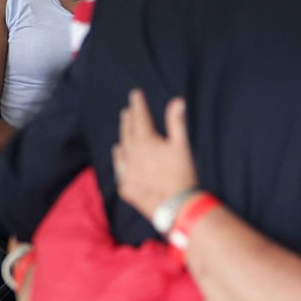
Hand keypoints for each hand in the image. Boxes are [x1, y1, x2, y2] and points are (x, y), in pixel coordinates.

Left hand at [111, 89, 197, 220]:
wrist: (175, 206)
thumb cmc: (181, 175)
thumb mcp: (182, 146)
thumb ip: (177, 122)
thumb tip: (177, 100)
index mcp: (146, 142)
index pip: (140, 118)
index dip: (138, 104)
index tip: (135, 94)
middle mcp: (132, 155)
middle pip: (128, 133)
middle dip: (128, 119)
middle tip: (126, 110)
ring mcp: (128, 172)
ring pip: (121, 150)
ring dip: (122, 137)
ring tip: (122, 129)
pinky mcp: (127, 188)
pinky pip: (119, 171)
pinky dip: (118, 160)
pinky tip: (118, 155)